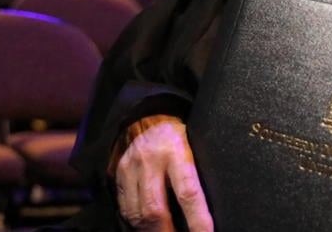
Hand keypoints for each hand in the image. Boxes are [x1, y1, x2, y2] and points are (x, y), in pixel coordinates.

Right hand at [116, 115, 213, 231]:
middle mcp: (150, 161)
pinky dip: (137, 224)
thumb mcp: (195, 143)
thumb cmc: (179, 132)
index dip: (198, 219)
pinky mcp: (117, 174)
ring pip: (137, 213)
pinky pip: (124, 207)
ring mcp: (130, 168)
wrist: (146, 112)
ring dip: (152, 231)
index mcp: (176, 151)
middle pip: (155, 209)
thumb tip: (214, 204)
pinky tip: (148, 228)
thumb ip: (197, 172)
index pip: (188, 192)